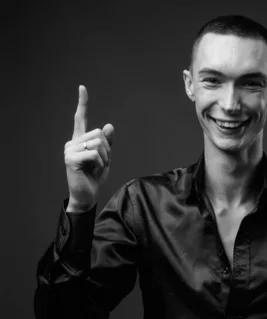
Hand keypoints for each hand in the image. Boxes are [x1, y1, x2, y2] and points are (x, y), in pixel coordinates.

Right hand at [64, 85, 113, 212]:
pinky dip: (99, 163)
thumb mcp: (106, 158)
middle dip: (107, 149)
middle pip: (99, 134)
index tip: (82, 88)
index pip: (80, 118)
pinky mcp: (70, 158)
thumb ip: (108, 143)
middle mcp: (72, 142)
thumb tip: (108, 125)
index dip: (82, 103)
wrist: (88, 194)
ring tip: (95, 167)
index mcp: (80, 140)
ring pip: (98, 143)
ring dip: (104, 158)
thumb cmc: (95, 176)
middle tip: (100, 163)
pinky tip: (92, 170)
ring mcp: (69, 150)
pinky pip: (94, 153)